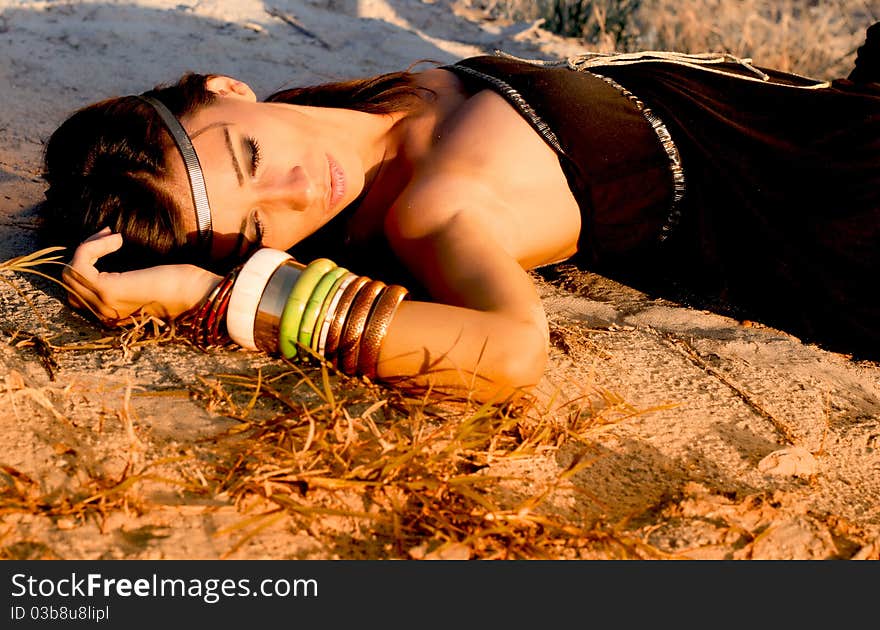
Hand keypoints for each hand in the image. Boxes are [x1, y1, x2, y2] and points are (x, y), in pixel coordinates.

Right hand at [62, 227, 219, 325]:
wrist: (201, 294)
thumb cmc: (183, 284)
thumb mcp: (148, 277)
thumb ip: (126, 273)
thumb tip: (111, 245)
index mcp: (112, 312)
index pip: (77, 289)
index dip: (89, 261)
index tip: (113, 240)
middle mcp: (104, 313)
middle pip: (69, 281)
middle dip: (85, 251)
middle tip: (109, 236)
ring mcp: (105, 304)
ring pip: (69, 272)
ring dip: (88, 247)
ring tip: (113, 237)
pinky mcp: (110, 291)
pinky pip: (79, 265)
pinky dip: (92, 247)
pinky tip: (116, 240)